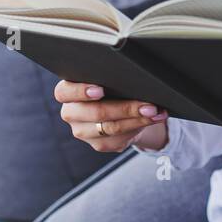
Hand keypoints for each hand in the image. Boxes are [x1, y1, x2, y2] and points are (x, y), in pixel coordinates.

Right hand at [54, 80, 169, 152]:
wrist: (119, 110)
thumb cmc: (112, 87)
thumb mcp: (108, 79)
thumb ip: (110, 77)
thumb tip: (134, 77)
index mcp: (66, 92)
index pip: (65, 92)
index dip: (82, 91)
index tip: (101, 90)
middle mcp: (71, 113)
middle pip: (96, 112)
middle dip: (126, 108)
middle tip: (148, 105)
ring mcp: (82, 131)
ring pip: (111, 127)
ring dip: (137, 119)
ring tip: (155, 112)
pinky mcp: (98, 144)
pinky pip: (119, 139)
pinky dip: (138, 127)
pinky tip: (152, 120)